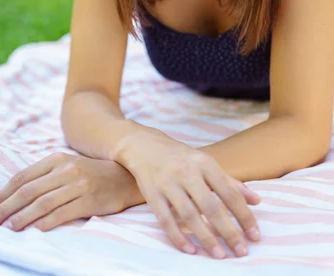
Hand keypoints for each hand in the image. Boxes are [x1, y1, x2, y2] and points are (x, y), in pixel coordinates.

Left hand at [0, 152, 143, 231]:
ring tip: (8, 228)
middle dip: (7, 206)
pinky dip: (45, 222)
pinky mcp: (89, 200)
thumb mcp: (68, 165)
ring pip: (42, 203)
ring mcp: (78, 185)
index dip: (5, 192)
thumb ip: (46, 174)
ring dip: (21, 217)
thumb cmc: (91, 173)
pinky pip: (62, 213)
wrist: (125, 176)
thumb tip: (16, 192)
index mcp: (57, 159)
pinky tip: (34, 230)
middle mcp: (66, 170)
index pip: (24, 176)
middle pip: (29, 190)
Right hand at [114, 127, 260, 258]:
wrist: (143, 145)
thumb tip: (257, 200)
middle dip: (228, 231)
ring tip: (219, 255)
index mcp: (204, 163)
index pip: (229, 192)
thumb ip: (230, 182)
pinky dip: (178, 236)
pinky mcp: (151, 193)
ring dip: (205, 238)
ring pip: (189, 215)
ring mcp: (168, 183)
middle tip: (241, 251)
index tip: (255, 235)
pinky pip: (165, 219)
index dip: (244, 215)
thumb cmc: (180, 156)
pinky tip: (190, 250)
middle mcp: (187, 172)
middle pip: (211, 206)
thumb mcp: (205, 162)